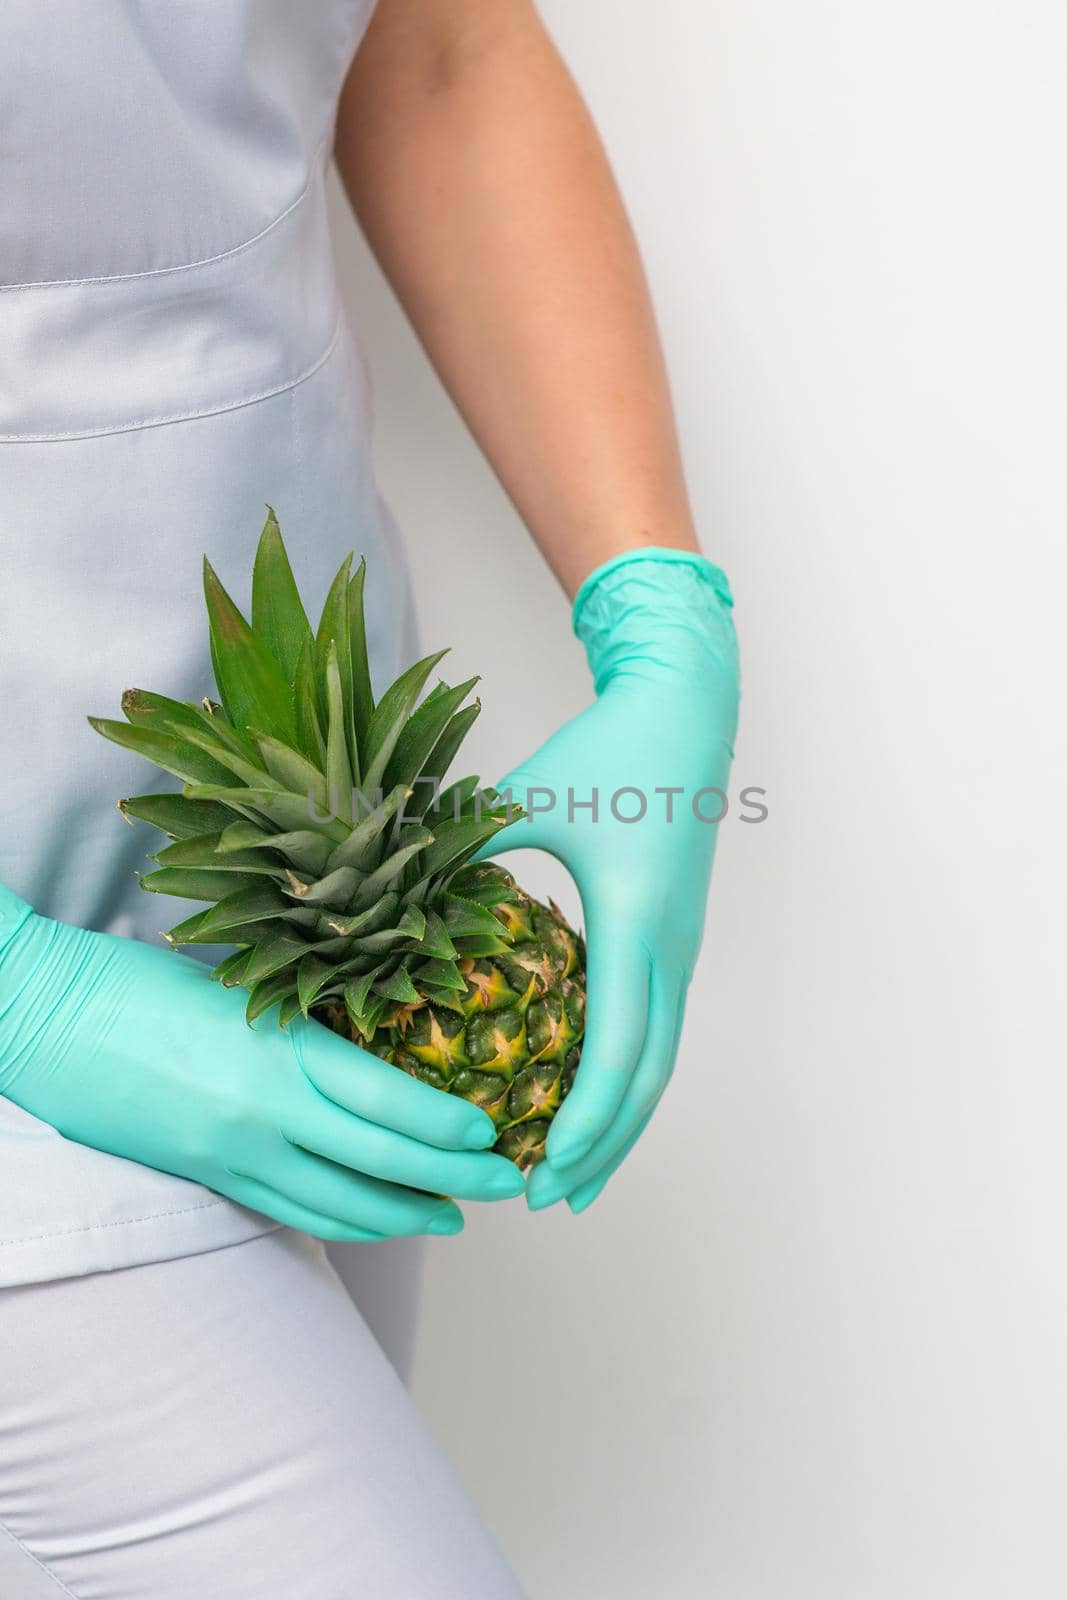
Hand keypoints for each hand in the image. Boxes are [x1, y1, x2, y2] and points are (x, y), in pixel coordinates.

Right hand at [0, 890, 524, 1239]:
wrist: (41, 1017)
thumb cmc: (136, 982)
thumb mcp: (239, 991)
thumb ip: (304, 1029)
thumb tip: (374, 1053)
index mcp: (280, 1050)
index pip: (390, 1103)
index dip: (449, 1129)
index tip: (494, 1134)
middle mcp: (264, 1112)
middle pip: (381, 1163)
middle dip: (454, 1182)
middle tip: (510, 1188)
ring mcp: (232, 1153)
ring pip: (339, 1204)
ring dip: (405, 1216)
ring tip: (455, 1219)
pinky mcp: (204, 1176)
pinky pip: (289, 1211)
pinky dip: (343, 1221)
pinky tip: (376, 1220)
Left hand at [483, 550, 739, 1211]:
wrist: (687, 713)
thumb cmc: (611, 752)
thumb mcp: (533, 797)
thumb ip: (472, 847)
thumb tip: (402, 892)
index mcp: (632, 923)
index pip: (616, 1051)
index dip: (583, 1124)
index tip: (543, 1174)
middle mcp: (667, 949)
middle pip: (647, 1079)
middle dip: (603, 1147)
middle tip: (552, 1200)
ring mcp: (678, 947)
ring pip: (661, 1060)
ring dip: (621, 1122)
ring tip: (576, 1173)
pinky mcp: (673, 937)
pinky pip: (657, 1027)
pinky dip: (627, 1078)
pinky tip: (589, 1096)